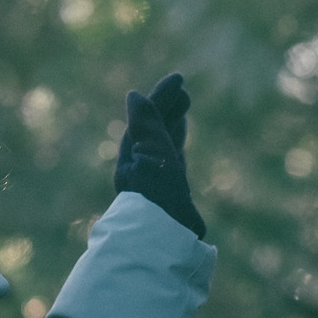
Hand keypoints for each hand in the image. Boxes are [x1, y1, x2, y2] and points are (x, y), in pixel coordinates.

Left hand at [112, 72, 205, 237]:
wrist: (163, 239)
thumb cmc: (157, 194)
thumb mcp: (152, 152)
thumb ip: (146, 124)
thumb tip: (134, 96)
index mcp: (133, 154)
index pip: (147, 116)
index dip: (162, 96)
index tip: (178, 79)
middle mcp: (140, 165)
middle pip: (153, 128)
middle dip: (167, 108)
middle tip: (183, 92)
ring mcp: (153, 180)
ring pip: (162, 144)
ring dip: (172, 124)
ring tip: (184, 108)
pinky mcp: (166, 195)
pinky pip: (169, 161)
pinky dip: (175, 146)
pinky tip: (180, 144)